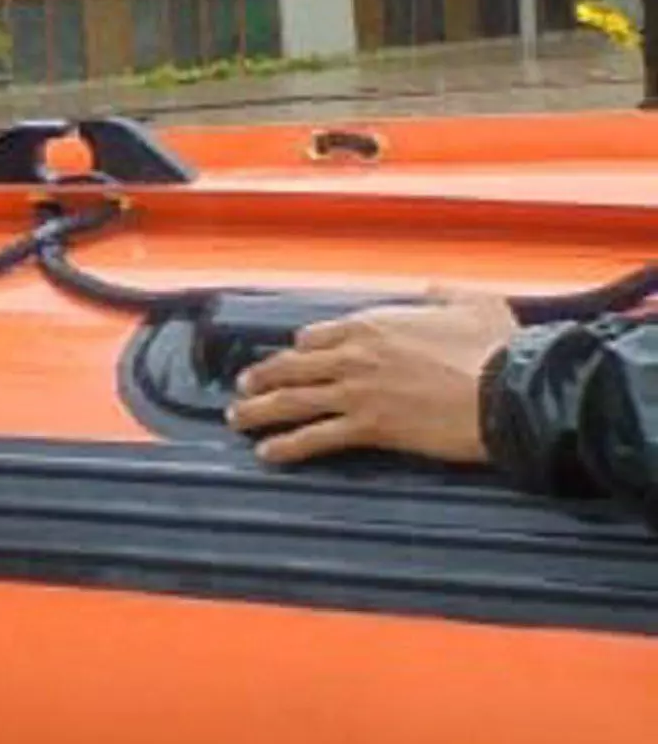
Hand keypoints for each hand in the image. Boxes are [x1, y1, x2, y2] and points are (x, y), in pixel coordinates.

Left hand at [230, 295, 514, 466]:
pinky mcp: (368, 426)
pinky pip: (315, 437)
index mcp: (373, 324)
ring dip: (258, 410)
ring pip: (291, 400)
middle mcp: (354, 356)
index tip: (292, 355)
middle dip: (262, 377)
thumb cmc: (496, 349)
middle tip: (242, 386)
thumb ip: (444, 295)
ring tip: (237, 418)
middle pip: (292, 366)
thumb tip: (432, 288)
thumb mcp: (475, 304)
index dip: (300, 348)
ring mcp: (356, 392)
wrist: (507, 391)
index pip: (317, 335)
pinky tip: (267, 454)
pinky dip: (287, 446)